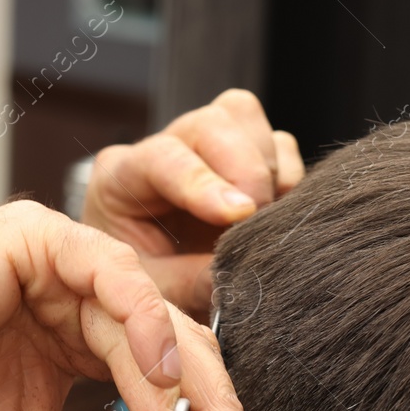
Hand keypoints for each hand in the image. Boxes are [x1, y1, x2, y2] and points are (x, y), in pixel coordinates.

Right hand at [0, 201, 259, 410]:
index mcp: (87, 340)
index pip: (168, 385)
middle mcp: (88, 297)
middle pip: (178, 351)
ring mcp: (70, 263)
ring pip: (154, 319)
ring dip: (187, 385)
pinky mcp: (45, 239)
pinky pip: (112, 275)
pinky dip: (141, 321)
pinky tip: (163, 371)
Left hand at [81, 89, 302, 315]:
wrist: (153, 284)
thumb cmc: (144, 284)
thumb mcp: (157, 291)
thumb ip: (191, 283)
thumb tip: (242, 274)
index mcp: (122, 176)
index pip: (164, 157)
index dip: (203, 182)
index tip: (238, 214)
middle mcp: (165, 147)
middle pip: (211, 123)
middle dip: (246, 170)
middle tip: (258, 220)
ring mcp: (205, 145)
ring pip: (244, 119)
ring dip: (268, 171)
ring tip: (264, 221)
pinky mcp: (244, 153)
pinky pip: (278, 144)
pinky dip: (287, 178)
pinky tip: (274, 217)